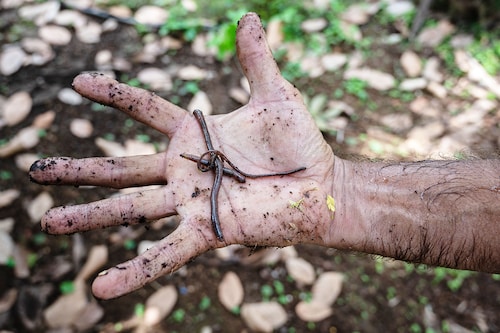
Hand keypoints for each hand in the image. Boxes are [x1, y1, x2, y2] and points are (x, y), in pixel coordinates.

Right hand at [30, 12, 335, 298]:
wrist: (322, 186)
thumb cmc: (300, 142)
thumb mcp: (275, 93)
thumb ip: (256, 58)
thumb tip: (248, 17)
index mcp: (195, 134)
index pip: (144, 109)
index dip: (113, 94)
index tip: (78, 80)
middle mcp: (185, 170)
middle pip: (122, 168)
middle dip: (80, 170)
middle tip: (36, 171)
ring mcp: (193, 201)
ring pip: (131, 209)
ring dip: (89, 217)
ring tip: (49, 222)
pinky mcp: (208, 229)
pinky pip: (166, 253)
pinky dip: (135, 270)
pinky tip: (100, 290)